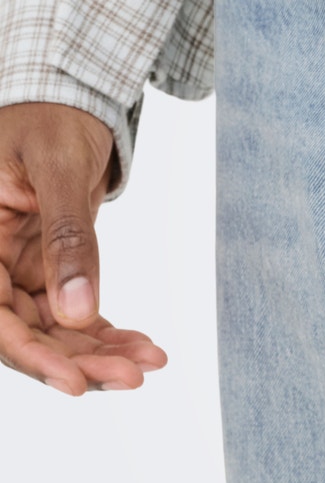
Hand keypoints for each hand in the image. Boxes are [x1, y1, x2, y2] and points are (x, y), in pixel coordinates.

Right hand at [0, 102, 166, 394]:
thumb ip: (68, 237)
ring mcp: (16, 270)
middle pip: (24, 333)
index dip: (31, 355)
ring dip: (99, 353)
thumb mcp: (59, 167)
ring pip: (52, 331)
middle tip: (134, 376)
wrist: (67, 99)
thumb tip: (79, 310)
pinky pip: (73, 313)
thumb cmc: (51, 117)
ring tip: (150, 362)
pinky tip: (143, 347)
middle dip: (78, 361)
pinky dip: (107, 333)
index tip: (74, 383)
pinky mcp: (46, 269)